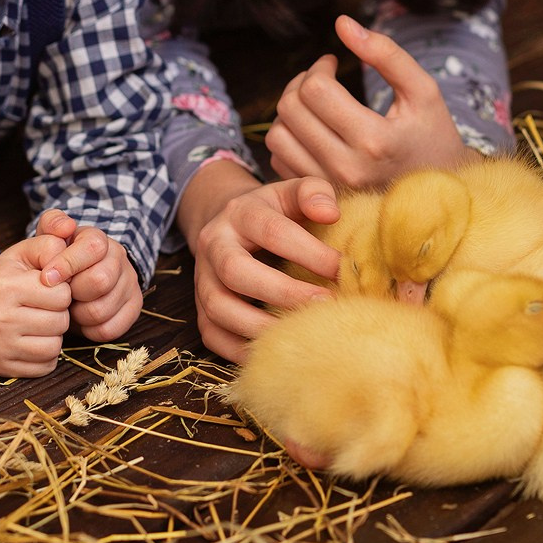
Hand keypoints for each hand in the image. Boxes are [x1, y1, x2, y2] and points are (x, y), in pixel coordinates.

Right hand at [0, 233, 71, 376]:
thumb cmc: (3, 278)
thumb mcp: (22, 252)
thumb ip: (49, 243)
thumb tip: (70, 246)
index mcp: (5, 286)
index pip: (61, 295)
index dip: (62, 290)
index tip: (49, 288)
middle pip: (60, 322)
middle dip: (59, 313)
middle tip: (44, 307)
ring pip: (54, 347)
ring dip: (53, 335)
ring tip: (40, 322)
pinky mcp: (2, 367)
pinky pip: (44, 366)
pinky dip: (46, 355)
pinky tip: (34, 339)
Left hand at [36, 210, 143, 341]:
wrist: (78, 277)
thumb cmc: (59, 259)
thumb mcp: (51, 237)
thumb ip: (52, 224)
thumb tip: (66, 226)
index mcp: (100, 240)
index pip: (93, 247)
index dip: (68, 264)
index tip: (47, 278)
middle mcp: (120, 259)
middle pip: (99, 281)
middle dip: (73, 292)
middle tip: (62, 294)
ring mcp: (130, 284)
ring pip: (102, 310)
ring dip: (78, 314)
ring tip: (70, 307)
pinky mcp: (134, 308)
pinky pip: (109, 329)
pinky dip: (90, 330)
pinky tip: (82, 319)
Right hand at [192, 175, 342, 362]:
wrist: (228, 226)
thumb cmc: (273, 213)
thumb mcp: (291, 192)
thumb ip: (314, 192)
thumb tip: (330, 213)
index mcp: (239, 212)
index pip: (270, 230)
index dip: (308, 251)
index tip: (341, 269)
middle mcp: (213, 244)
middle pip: (235, 270)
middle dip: (282, 292)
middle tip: (325, 305)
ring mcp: (202, 279)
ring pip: (218, 307)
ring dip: (261, 326)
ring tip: (302, 333)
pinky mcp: (201, 310)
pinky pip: (212, 335)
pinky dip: (241, 349)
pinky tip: (277, 350)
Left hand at [265, 14, 471, 187]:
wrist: (439, 196)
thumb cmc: (433, 136)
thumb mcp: (422, 91)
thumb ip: (386, 53)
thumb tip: (341, 22)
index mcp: (374, 141)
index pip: (316, 89)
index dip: (320, 66)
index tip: (333, 62)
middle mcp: (346, 169)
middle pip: (290, 109)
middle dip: (301, 82)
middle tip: (322, 78)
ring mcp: (328, 188)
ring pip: (276, 135)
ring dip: (290, 109)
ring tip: (315, 102)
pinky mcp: (316, 196)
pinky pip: (278, 159)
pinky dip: (290, 137)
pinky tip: (314, 129)